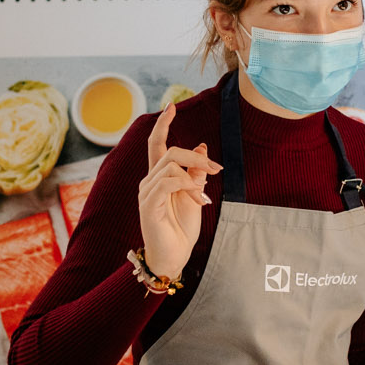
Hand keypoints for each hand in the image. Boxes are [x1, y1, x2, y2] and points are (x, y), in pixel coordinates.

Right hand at [137, 105, 220, 281]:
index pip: (156, 144)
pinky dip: (185, 185)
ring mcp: (147, 192)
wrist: (174, 257)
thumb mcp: (195, 196)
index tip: (171, 107)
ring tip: (203, 196)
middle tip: (218, 168)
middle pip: (170, 151)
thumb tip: (203, 147)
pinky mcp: (149, 205)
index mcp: (159, 177)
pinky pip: (167, 182)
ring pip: (170, 165)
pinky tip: (196, 197)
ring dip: (194, 176)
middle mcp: (149, 181)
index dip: (162, 125)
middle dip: (196, 155)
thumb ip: (197, 173)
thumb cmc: (182, 229)